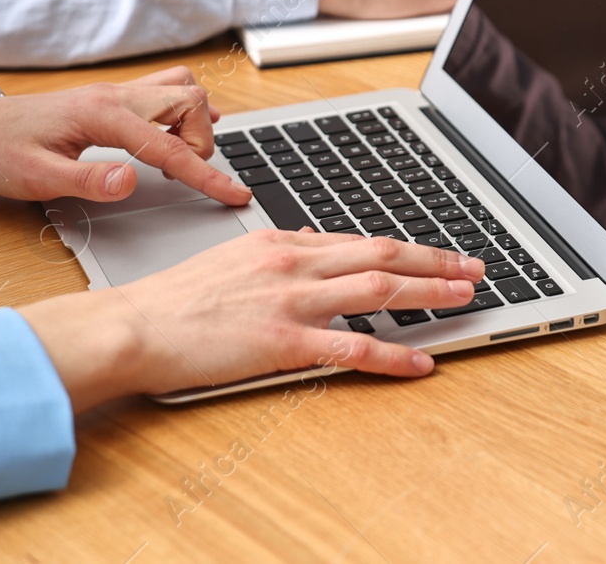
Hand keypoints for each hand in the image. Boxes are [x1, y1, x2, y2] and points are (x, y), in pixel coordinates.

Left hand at [0, 67, 250, 203]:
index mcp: (102, 116)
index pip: (170, 148)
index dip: (207, 176)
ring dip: (194, 119)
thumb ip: (88, 180)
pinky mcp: (111, 97)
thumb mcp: (37, 178)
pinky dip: (182, 108)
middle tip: (186, 174)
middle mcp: (115, 96)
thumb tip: (131, 181)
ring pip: (181, 87)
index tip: (235, 195)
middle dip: (201, 140)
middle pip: (189, 101)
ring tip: (181, 155)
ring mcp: (115, 93)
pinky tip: (173, 132)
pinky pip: (164, 88)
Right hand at [18, 230, 486, 410]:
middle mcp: (295, 263)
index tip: (437, 252)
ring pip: (380, 291)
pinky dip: (394, 355)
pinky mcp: (284, 341)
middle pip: (383, 256)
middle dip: (436, 260)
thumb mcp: (233, 258)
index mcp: (284, 242)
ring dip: (430, 294)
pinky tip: (421, 363)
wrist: (132, 325)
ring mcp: (292, 301)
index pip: (361, 241)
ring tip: (465, 299)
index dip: (407, 247)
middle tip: (473, 267)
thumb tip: (314, 246)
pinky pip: (353, 347)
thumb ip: (279, 254)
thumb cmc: (173, 300)